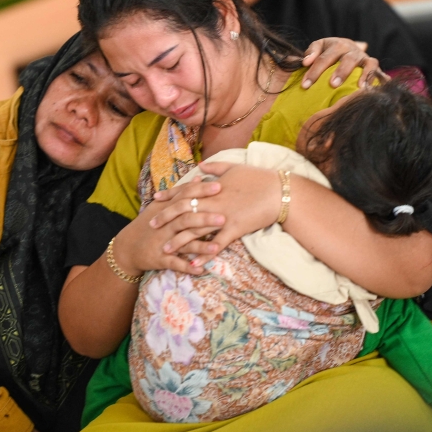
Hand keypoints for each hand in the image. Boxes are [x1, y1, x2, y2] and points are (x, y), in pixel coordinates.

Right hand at [116, 179, 225, 275]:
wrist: (127, 247)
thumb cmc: (149, 223)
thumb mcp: (162, 205)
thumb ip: (182, 192)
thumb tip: (201, 178)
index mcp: (167, 210)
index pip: (185, 197)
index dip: (201, 192)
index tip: (219, 187)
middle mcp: (165, 225)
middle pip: (185, 219)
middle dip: (204, 218)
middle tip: (224, 218)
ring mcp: (162, 242)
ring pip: (183, 242)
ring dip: (200, 246)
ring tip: (217, 246)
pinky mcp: (160, 259)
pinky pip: (175, 264)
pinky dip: (188, 267)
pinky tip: (202, 270)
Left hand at [151, 162, 280, 263]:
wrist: (279, 192)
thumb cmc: (259, 178)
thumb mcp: (235, 167)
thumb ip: (216, 168)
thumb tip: (201, 166)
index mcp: (212, 187)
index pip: (185, 191)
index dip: (169, 196)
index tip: (155, 199)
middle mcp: (213, 202)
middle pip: (183, 211)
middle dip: (166, 219)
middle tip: (151, 226)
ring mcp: (222, 217)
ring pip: (195, 231)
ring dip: (179, 241)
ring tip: (165, 250)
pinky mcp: (234, 230)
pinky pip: (216, 245)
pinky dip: (204, 255)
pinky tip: (193, 264)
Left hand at [301, 37, 383, 89]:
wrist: (346, 47)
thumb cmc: (328, 52)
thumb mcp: (319, 47)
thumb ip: (311, 53)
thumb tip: (305, 62)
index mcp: (337, 45)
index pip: (324, 58)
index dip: (314, 71)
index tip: (305, 85)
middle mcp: (353, 50)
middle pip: (348, 59)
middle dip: (341, 71)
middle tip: (333, 84)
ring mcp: (365, 58)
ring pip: (368, 64)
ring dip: (365, 75)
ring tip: (360, 87)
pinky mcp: (373, 66)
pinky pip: (379, 72)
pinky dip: (378, 80)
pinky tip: (371, 91)